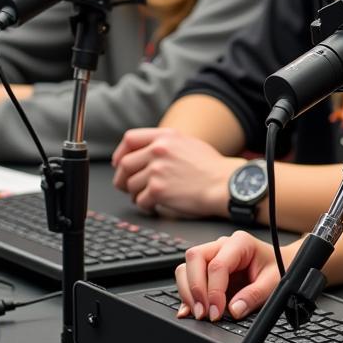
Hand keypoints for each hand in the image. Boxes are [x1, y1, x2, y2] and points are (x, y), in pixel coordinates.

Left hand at [111, 126, 238, 216]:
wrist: (223, 184)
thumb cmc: (211, 167)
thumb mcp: (188, 142)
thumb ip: (165, 143)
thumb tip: (144, 152)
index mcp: (166, 136)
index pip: (130, 139)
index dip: (121, 153)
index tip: (120, 163)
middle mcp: (159, 150)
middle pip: (125, 164)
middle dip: (123, 179)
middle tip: (128, 187)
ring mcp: (157, 170)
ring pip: (131, 185)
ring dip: (136, 194)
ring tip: (148, 196)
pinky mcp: (158, 190)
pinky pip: (140, 201)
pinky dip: (146, 205)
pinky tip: (156, 205)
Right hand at [175, 231, 286, 322]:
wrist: (281, 263)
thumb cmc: (277, 267)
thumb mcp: (273, 282)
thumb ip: (254, 296)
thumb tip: (234, 310)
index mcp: (240, 243)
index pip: (217, 265)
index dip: (213, 291)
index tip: (216, 313)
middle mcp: (222, 245)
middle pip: (194, 258)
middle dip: (195, 288)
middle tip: (204, 313)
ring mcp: (212, 255)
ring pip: (186, 266)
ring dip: (188, 292)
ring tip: (200, 313)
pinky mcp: (206, 269)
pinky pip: (187, 277)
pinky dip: (186, 294)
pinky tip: (190, 310)